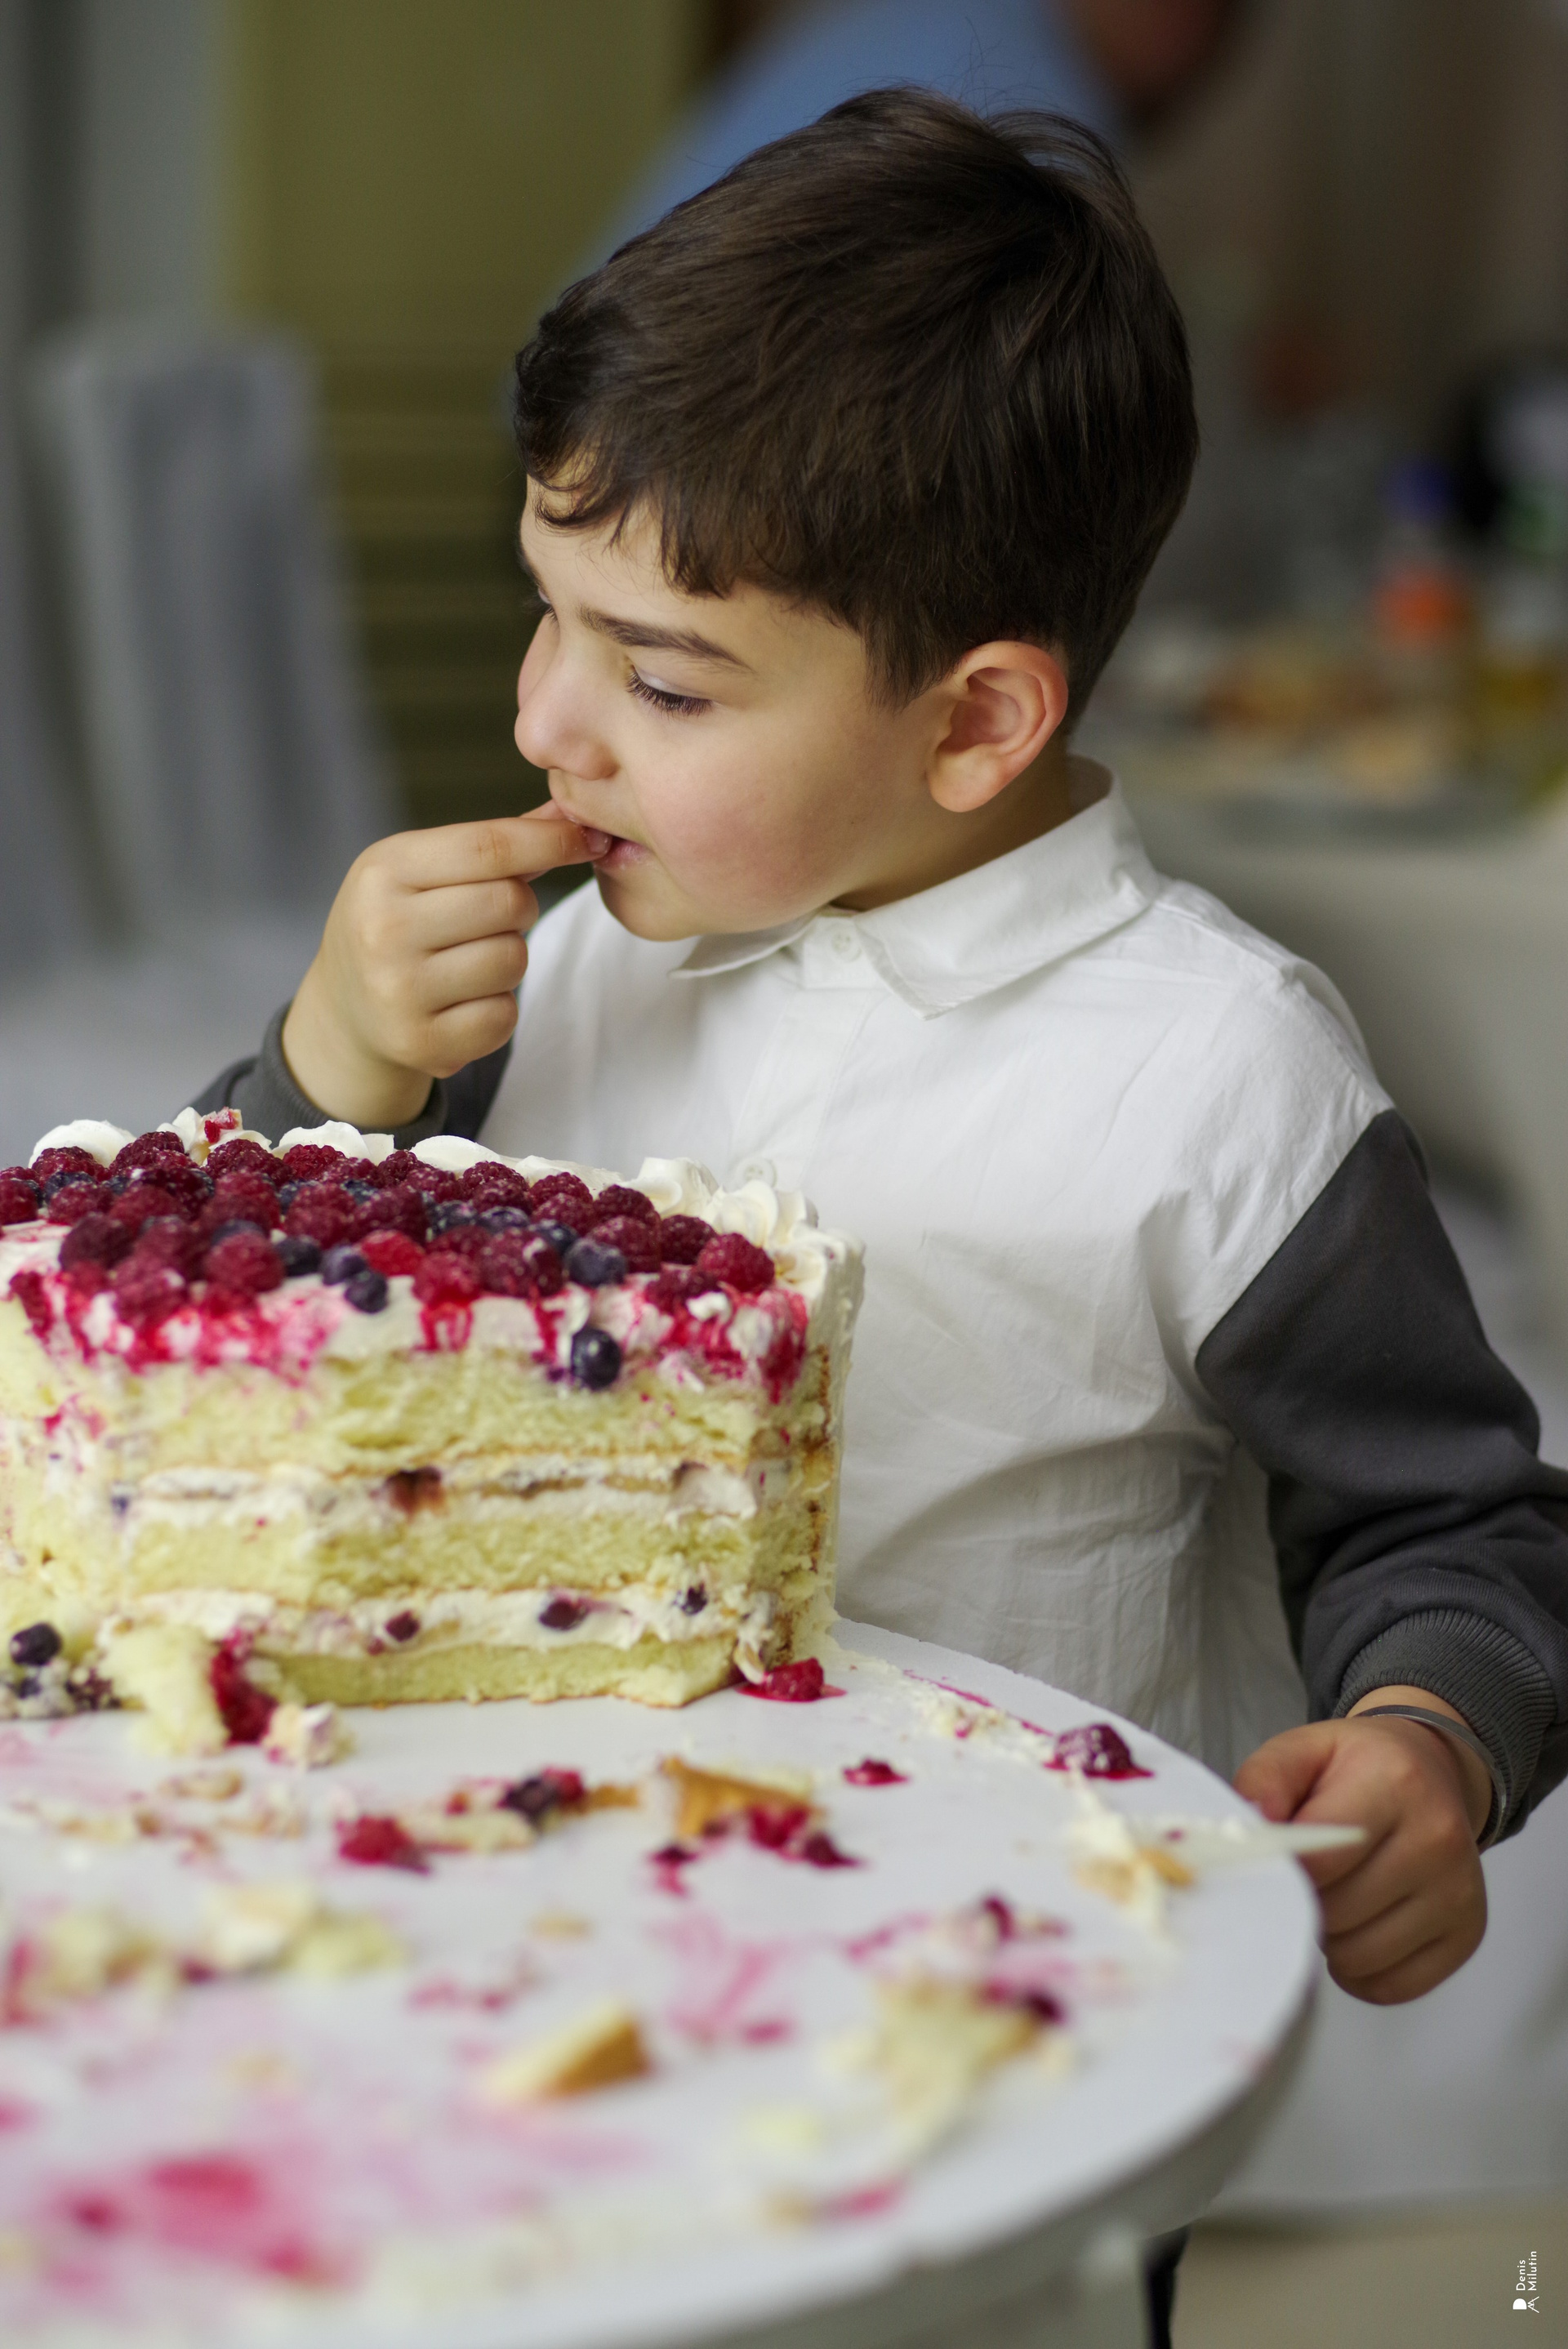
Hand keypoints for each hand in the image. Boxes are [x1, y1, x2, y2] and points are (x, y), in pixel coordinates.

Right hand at [281, 808, 608, 1130]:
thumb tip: (568, 813)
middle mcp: (383, 930)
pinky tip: (464, 1001)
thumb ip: (495, 843)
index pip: (488, 847)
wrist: (345, 1007)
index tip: (587, 839)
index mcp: (384, 871)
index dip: (550, 841)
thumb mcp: (422, 869)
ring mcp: (398, 991)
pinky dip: (499, 1008)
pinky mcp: (420, 1042)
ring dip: (510, 958)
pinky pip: (504, 1016)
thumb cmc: (397, 921)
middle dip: (522, 906)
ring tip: (470, 959)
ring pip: (513, 960)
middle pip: (509, 903)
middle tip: (496, 917)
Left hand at [1234, 1689, 1489, 2004]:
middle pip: (1337, 1912)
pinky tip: (1357, 1929)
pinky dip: (1361, 1971)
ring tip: (1333, 1896)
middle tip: (1306, 1877)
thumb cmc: (1357, 1766)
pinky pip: (1392, 1986)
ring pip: (1360, 1956)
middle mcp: (1438, 1838)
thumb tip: (1251, 1828)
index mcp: (1396, 1782)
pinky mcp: (1466, 1934)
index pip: (1320, 1860)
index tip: (1271, 1866)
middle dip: (1305, 1902)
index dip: (1282, 1873)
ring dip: (1330, 1939)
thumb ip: (1264, 1782)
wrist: (1432, 1771)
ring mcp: (1458, 1891)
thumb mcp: (1302, 1750)